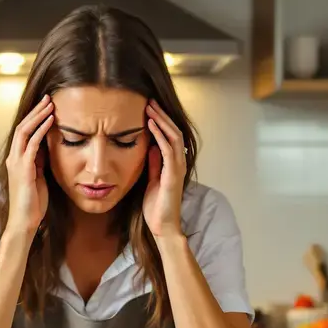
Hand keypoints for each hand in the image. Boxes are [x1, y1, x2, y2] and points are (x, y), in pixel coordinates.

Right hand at [4, 94, 53, 236]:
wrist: (25, 221)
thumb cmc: (33, 203)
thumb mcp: (38, 177)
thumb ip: (40, 162)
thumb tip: (47, 148)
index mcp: (16, 160)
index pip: (24, 132)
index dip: (34, 118)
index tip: (46, 107)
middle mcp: (13, 158)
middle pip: (22, 126)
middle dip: (35, 111)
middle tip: (48, 98)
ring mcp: (17, 162)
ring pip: (25, 131)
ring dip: (38, 116)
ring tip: (50, 105)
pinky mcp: (23, 169)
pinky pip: (32, 144)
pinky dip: (41, 130)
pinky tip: (50, 121)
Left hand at [144, 100, 186, 237]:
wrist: (162, 226)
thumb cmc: (156, 206)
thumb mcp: (152, 180)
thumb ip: (154, 164)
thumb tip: (151, 147)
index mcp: (173, 164)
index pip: (170, 136)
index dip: (161, 121)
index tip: (149, 108)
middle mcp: (178, 163)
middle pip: (173, 132)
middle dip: (161, 115)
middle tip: (149, 101)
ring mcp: (177, 168)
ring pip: (173, 137)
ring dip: (161, 121)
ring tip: (149, 107)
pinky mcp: (173, 175)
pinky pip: (168, 150)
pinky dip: (159, 136)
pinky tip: (151, 125)